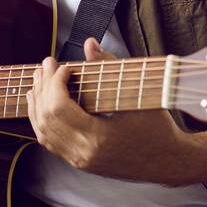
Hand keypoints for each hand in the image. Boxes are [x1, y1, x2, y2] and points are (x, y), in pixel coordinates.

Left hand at [25, 38, 187, 182]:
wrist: (169, 161)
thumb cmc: (158, 128)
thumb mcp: (138, 95)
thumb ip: (110, 67)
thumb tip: (89, 43)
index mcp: (98, 138)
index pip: (59, 108)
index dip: (55, 82)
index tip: (65, 66)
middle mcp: (84, 154)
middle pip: (46, 118)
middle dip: (43, 87)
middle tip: (47, 65)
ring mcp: (80, 161)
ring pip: (43, 132)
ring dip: (37, 103)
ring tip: (39, 80)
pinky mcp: (81, 163)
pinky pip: (50, 142)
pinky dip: (42, 120)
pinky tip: (43, 103)